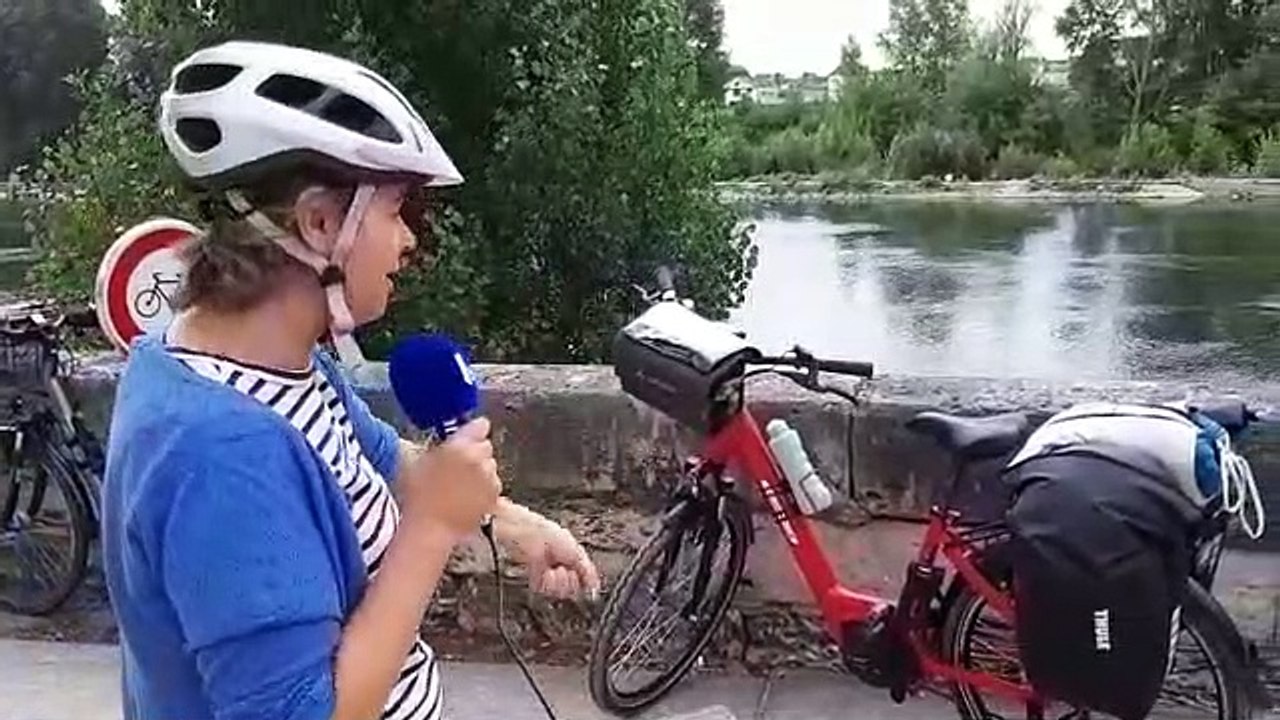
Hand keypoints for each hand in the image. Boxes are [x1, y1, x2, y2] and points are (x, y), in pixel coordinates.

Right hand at [400, 418, 500, 540]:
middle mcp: (478, 459)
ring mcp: (489, 478)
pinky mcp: (494, 496)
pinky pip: (493, 484)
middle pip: (486, 446)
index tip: (467, 437)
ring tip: (461, 484)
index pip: (480, 426)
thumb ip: (436, 446)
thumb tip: (446, 441)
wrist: (430, 528)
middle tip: (457, 465)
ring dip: (481, 470)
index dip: (473, 431)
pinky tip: (468, 496)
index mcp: (459, 446)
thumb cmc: (418, 497)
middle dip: (475, 452)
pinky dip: (485, 488)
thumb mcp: (415, 462)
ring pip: (491, 466)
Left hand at [496, 505, 600, 600]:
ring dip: (560, 582)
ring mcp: (549, 576)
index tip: (586, 583)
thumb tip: (596, 587)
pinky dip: (548, 583)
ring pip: (561, 593)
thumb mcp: (578, 552)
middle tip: (568, 570)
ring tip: (556, 570)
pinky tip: (547, 573)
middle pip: (574, 590)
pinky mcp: (536, 581)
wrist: (529, 536)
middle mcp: (562, 569)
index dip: (585, 583)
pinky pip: (546, 592)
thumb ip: (589, 572)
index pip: (585, 581)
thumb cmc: (551, 535)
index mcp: (573, 560)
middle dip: (572, 581)